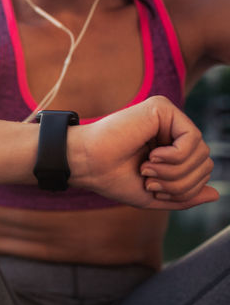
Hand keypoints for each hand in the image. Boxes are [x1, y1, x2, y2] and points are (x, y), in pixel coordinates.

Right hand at [69, 96, 218, 209]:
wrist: (87, 165)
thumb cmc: (112, 178)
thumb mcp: (154, 195)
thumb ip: (184, 196)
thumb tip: (217, 195)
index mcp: (169, 147)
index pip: (200, 169)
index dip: (185, 188)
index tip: (153, 189)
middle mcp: (171, 129)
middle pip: (205, 161)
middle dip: (181, 182)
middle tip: (150, 181)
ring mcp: (167, 116)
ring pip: (201, 151)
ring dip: (175, 171)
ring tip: (147, 169)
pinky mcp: (162, 108)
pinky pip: (192, 138)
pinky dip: (175, 156)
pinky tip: (152, 156)